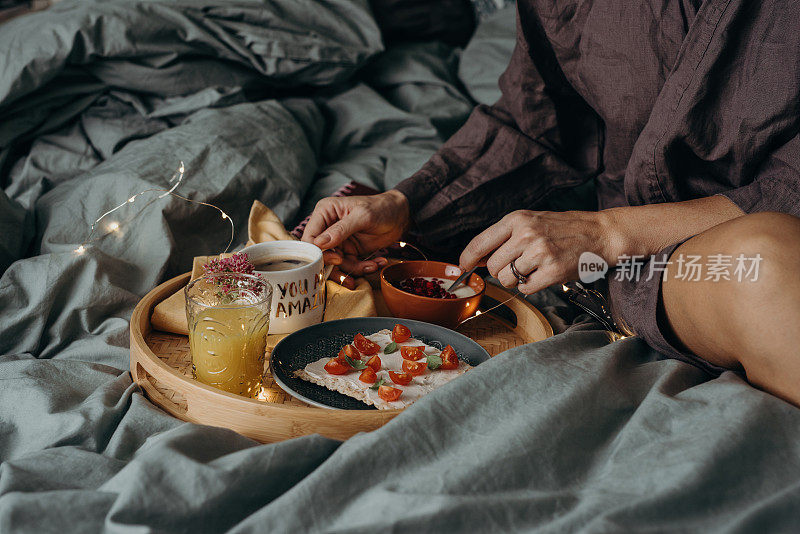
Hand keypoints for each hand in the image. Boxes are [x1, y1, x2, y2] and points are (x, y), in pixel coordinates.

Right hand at [302, 190, 409, 285]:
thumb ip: (341, 229)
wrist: (401, 215)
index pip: (310, 237)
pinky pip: (350, 266)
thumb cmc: (381, 208)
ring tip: (373, 265)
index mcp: (325, 213)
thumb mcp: (362, 216)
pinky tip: (378, 262)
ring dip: (354, 269)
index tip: (337, 259)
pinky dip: (363, 268)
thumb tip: (320, 243)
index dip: (319, 253)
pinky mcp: (350, 252)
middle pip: (321, 255)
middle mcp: (328, 228)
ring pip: (336, 265)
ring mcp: (338, 242)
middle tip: (352, 267)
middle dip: (337, 266)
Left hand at [459, 210, 613, 294]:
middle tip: (520, 265)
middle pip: (494, 267)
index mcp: (517, 219)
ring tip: (535, 267)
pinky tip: (544, 274)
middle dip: (502, 271)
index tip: (464, 266)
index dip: (468, 258)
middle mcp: (526, 234)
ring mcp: (539, 253)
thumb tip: (479, 258)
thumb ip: (505, 236)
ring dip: (517, 279)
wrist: (600, 234)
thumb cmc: (564, 228)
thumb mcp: (531, 221)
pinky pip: (526, 289)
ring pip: (508, 280)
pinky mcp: (552, 271)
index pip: (481, 242)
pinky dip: (531, 286)